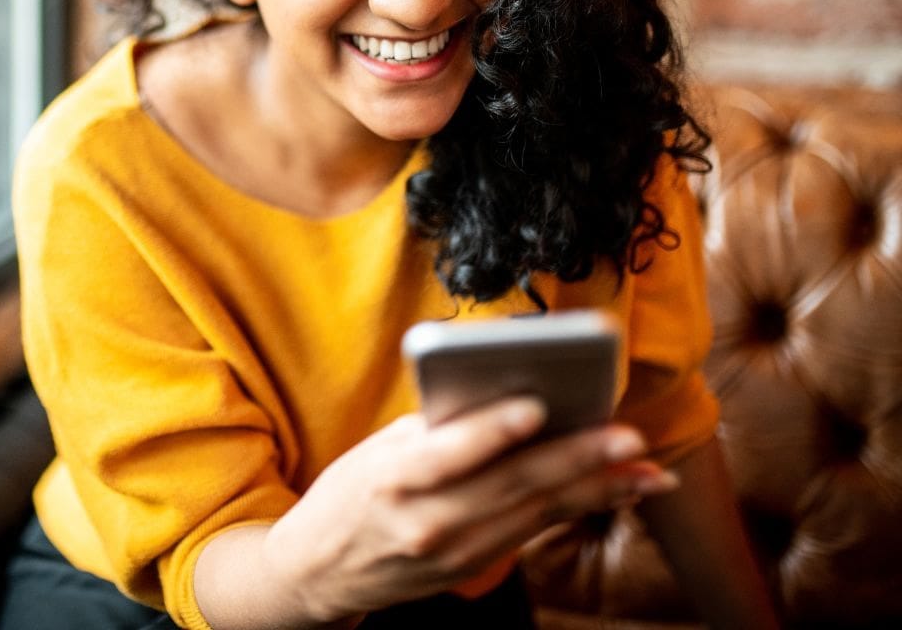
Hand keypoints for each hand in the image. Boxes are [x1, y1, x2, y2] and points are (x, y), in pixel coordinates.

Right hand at [262, 397, 676, 623]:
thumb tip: (504, 396)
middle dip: (576, 460)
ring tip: (646, 468)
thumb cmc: (351, 493)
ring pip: (536, 512)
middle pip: (511, 484)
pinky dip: (580, 509)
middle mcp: (427, 520)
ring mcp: (455, 552)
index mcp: (392, 479)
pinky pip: (534, 531)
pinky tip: (618, 491)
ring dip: (598, 489)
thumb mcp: (376, 452)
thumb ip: (435, 430)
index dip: (493, 430)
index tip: (537, 405)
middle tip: (628, 437)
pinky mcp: (474, 568)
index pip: (448, 452)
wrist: (319, 569)